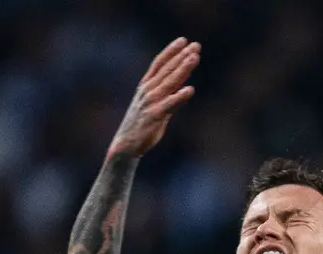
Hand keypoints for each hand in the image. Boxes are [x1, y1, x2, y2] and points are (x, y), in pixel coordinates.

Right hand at [108, 38, 200, 159]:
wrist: (126, 144)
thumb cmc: (142, 125)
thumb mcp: (156, 105)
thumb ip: (168, 94)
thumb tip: (184, 86)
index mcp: (146, 86)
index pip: (159, 64)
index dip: (171, 51)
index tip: (183, 40)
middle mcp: (148, 90)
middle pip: (167, 69)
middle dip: (182, 56)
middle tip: (196, 45)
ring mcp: (151, 102)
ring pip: (170, 82)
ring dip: (183, 69)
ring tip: (195, 58)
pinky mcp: (155, 115)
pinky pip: (170, 104)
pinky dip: (180, 96)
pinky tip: (190, 90)